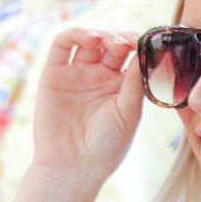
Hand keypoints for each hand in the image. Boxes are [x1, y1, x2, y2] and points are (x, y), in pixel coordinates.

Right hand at [32, 28, 144, 186]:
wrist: (72, 167)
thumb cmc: (106, 146)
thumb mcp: (127, 113)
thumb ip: (135, 83)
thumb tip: (146, 52)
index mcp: (120, 87)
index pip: (130, 56)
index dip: (138, 45)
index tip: (146, 44)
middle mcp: (98, 77)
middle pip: (111, 45)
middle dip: (119, 39)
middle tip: (125, 44)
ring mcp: (76, 74)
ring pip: (88, 41)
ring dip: (99, 34)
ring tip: (107, 42)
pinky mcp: (54, 74)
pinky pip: (61, 45)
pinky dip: (74, 35)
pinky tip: (89, 38)